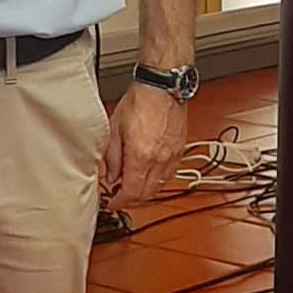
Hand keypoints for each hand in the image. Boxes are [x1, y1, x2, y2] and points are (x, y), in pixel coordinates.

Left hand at [100, 84, 187, 206]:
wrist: (162, 88)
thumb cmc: (140, 102)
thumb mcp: (114, 130)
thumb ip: (112, 158)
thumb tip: (112, 176)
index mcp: (141, 157)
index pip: (131, 193)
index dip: (120, 203)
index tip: (113, 204)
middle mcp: (159, 161)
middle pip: (146, 194)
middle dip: (132, 199)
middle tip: (120, 194)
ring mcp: (172, 157)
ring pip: (159, 187)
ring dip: (145, 191)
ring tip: (133, 183)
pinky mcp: (180, 150)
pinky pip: (170, 174)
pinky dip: (158, 180)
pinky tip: (150, 173)